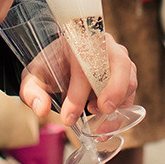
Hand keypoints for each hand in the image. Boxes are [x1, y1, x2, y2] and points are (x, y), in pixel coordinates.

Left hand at [18, 34, 137, 126]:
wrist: (61, 60)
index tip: (68, 117)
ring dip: (118, 102)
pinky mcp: (127, 75)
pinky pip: (131, 92)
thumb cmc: (50, 68)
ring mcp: (119, 59)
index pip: (83, 64)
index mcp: (79, 41)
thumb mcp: (34, 77)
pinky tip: (106, 122)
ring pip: (130, 78)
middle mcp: (104, 46)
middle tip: (102, 110)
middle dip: (114, 90)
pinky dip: (122, 109)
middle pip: (119, 63)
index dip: (77, 94)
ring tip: (97, 117)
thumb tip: (42, 109)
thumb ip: (33, 92)